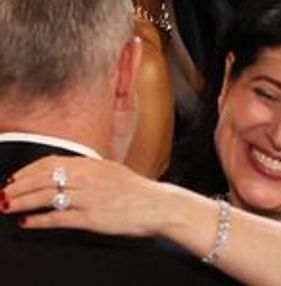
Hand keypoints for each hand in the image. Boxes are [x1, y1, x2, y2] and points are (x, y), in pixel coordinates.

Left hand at [1, 155, 173, 236]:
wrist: (159, 206)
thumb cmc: (137, 192)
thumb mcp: (112, 171)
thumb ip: (88, 171)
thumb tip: (63, 173)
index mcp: (93, 164)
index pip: (51, 162)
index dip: (28, 170)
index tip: (15, 178)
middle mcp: (88, 178)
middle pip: (43, 178)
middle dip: (18, 187)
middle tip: (4, 195)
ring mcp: (89, 197)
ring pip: (46, 196)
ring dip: (22, 202)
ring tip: (7, 207)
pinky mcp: (91, 217)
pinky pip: (58, 218)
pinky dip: (39, 220)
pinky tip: (28, 222)